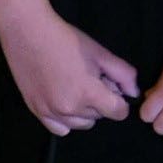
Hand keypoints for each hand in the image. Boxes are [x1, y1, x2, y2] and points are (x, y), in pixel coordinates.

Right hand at [0, 3, 144, 137]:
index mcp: (88, 93)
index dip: (120, 100)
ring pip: (80, 124)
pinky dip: (66, 120)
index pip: (118, 112)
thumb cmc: (66, 40)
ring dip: (84, 111)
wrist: (28, 32)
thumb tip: (133, 93)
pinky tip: (64, 100)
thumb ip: (124, 75)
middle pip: (99, 117)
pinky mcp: (35, 110)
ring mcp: (50, 112)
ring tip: (75, 86)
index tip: (112, 87)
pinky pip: (59, 129)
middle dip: (100, 102)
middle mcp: (69, 108)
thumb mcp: (100, 53)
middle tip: (90, 79)